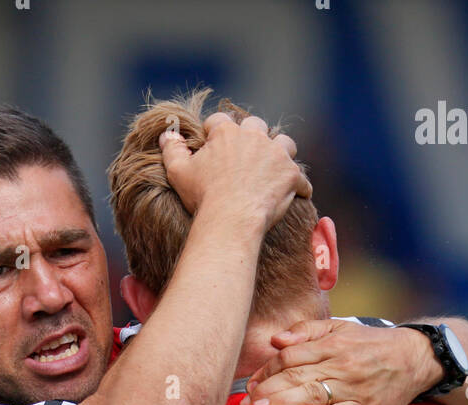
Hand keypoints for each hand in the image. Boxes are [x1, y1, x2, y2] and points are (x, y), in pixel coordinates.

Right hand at [161, 112, 311, 232]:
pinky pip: (301, 178)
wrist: (231, 219)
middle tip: (247, 156)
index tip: (212, 142)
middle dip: (252, 137)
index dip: (215, 131)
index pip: (220, 121)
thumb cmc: (203, 197)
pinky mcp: (291, 175)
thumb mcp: (179, 172)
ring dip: (281, 152)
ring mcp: (276, 154)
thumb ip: (172, 149)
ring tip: (275, 166)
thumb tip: (167, 135)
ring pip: (285, 143)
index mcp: (227, 133)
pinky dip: (298, 185)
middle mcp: (254, 137)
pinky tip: (295, 193)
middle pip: (256, 126)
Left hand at [241, 318, 444, 404]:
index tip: (252, 384)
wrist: (417, 358)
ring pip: (314, 394)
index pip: (291, 356)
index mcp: (333, 344)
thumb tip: (276, 339)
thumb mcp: (342, 328)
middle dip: (269, 390)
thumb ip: (308, 331)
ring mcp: (354, 388)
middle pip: (297, 376)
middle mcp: (342, 365)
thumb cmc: (372, 344)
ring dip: (284, 403)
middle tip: (247, 404)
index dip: (268, 369)